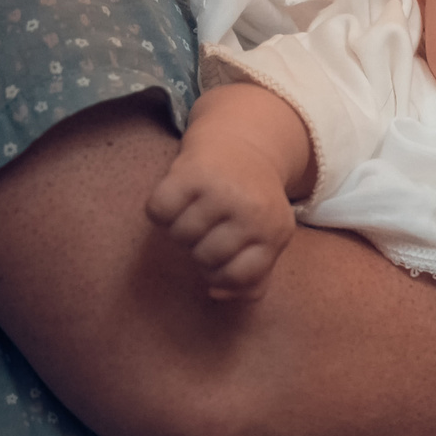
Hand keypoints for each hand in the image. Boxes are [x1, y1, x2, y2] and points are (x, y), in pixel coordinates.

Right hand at [145, 132, 296, 299]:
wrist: (242, 143)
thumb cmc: (251, 202)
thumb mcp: (266, 238)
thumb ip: (253, 277)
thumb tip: (218, 293)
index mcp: (276, 231)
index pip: (237, 277)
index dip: (221, 274)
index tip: (222, 256)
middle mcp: (252, 210)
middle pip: (205, 258)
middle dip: (199, 249)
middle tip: (207, 228)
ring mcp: (222, 190)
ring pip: (180, 236)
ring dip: (179, 228)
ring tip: (194, 210)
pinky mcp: (192, 172)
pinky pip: (159, 211)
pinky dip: (160, 209)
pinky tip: (178, 198)